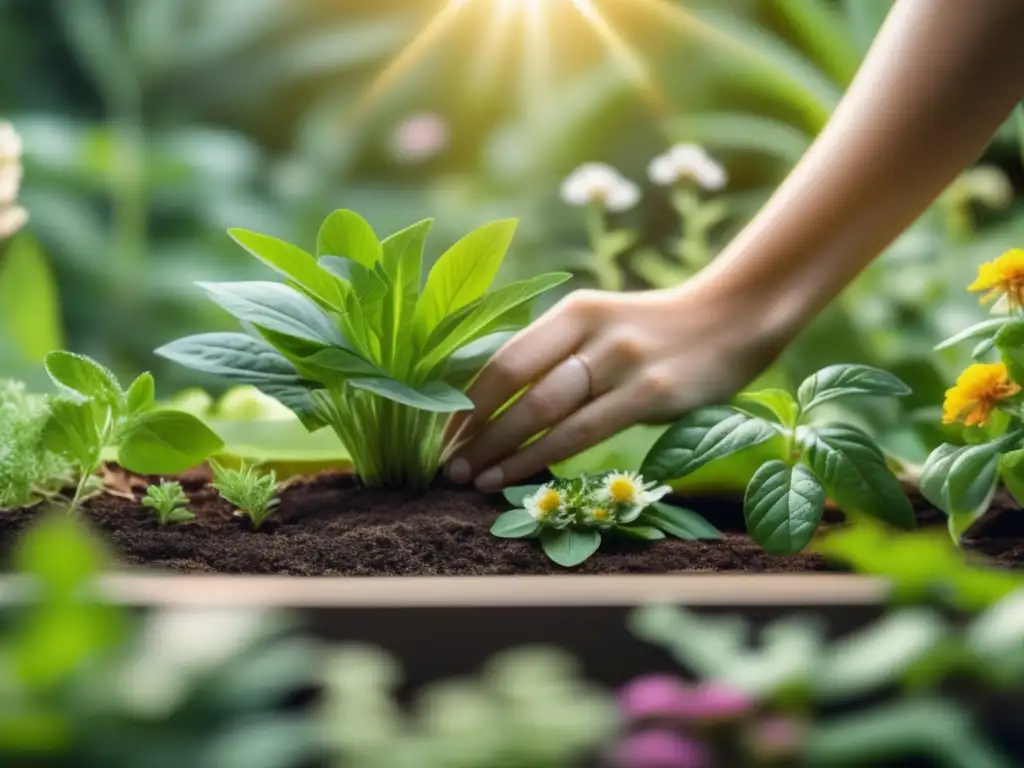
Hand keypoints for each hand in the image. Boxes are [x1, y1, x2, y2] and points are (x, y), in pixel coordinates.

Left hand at [443, 279, 780, 491]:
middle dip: (472, 430)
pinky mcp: (651, 393)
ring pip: (544, 410)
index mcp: (574, 310)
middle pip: (515, 383)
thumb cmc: (653, 334)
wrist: (732, 321)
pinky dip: (539, 458)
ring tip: (468, 478)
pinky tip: (512, 476)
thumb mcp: (601, 327)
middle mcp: (593, 330)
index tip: (440, 434)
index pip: (504, 358)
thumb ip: (556, 355)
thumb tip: (492, 403)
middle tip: (443, 466)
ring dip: (498, 448)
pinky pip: (582, 432)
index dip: (466, 400)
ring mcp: (623, 361)